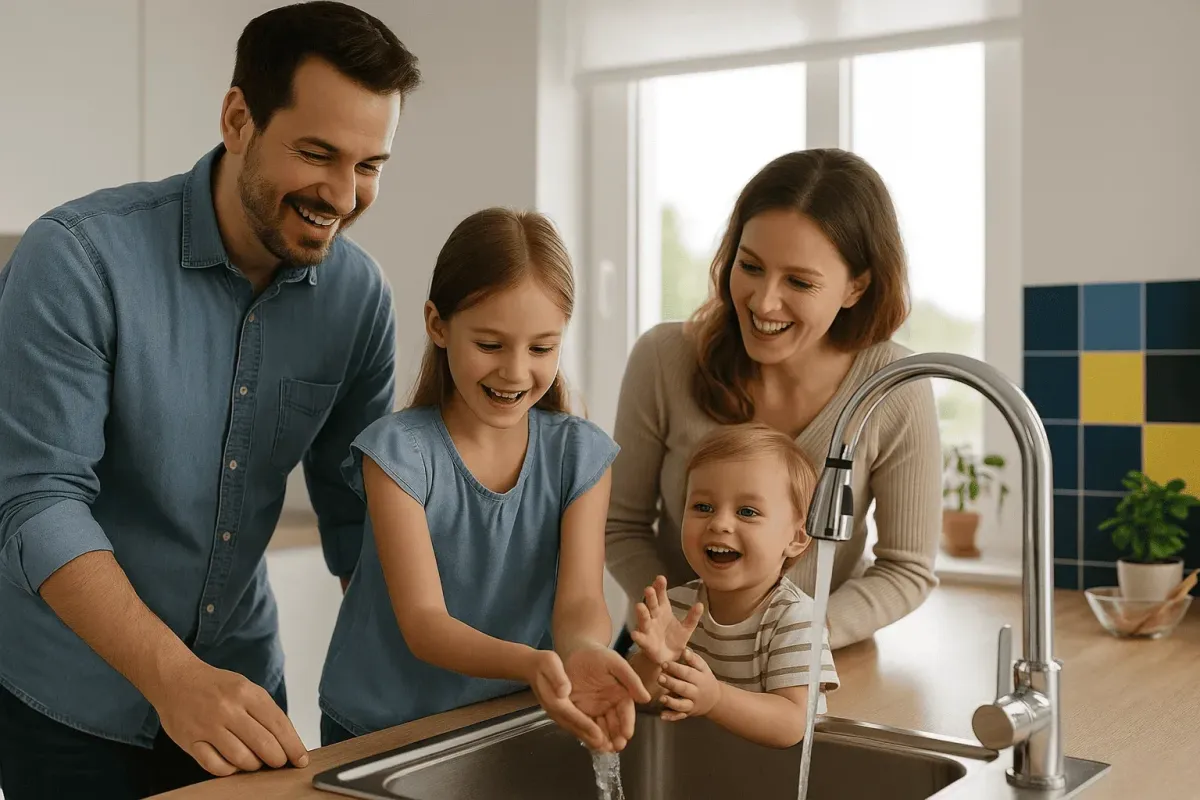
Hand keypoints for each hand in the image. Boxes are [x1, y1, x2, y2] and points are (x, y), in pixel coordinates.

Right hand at [150, 658, 308, 775]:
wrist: (175, 679)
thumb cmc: (216, 686)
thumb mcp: (245, 688)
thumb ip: (264, 711)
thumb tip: (287, 740)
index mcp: (247, 693)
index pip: (278, 724)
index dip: (293, 745)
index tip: (301, 759)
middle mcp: (228, 709)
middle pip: (263, 744)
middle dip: (277, 759)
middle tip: (279, 763)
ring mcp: (208, 726)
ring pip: (241, 758)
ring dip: (254, 765)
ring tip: (255, 761)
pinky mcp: (191, 741)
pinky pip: (216, 766)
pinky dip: (229, 770)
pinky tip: (233, 764)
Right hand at [526, 649, 610, 751]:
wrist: (532, 668)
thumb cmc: (543, 664)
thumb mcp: (549, 663)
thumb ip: (557, 677)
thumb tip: (564, 691)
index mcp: (554, 700)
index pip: (572, 716)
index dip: (586, 726)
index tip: (599, 736)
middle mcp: (556, 711)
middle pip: (575, 728)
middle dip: (591, 738)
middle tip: (607, 748)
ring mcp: (558, 714)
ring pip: (576, 729)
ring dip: (590, 739)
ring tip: (607, 747)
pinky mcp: (562, 713)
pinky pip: (575, 725)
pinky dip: (587, 732)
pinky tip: (598, 737)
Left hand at [563, 643, 653, 751]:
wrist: (575, 653)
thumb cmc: (598, 655)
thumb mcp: (615, 663)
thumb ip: (630, 679)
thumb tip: (646, 698)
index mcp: (622, 694)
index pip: (626, 712)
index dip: (627, 723)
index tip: (627, 734)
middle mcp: (610, 705)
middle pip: (615, 724)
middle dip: (617, 736)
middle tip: (616, 746)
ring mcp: (595, 710)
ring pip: (601, 728)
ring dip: (604, 740)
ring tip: (604, 749)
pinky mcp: (581, 712)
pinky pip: (586, 725)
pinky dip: (588, 735)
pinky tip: (590, 742)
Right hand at [629, 575, 701, 664]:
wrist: (669, 658)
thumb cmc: (675, 639)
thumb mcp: (687, 628)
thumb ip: (692, 617)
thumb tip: (700, 604)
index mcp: (664, 611)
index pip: (661, 596)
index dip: (660, 587)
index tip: (661, 578)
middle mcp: (654, 617)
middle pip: (652, 604)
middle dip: (650, 597)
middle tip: (649, 589)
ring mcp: (648, 629)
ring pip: (644, 619)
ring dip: (642, 613)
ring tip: (640, 606)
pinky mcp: (645, 642)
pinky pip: (641, 639)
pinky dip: (638, 636)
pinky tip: (635, 634)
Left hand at [658, 647, 720, 720]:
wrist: (715, 699)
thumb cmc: (704, 678)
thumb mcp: (703, 668)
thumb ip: (693, 659)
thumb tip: (684, 650)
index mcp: (699, 679)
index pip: (687, 673)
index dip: (676, 668)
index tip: (664, 664)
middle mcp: (696, 693)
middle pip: (683, 688)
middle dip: (671, 684)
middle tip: (660, 678)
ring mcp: (691, 704)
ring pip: (681, 705)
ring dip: (671, 702)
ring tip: (661, 698)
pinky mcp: (687, 713)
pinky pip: (679, 716)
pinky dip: (671, 717)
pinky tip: (662, 715)